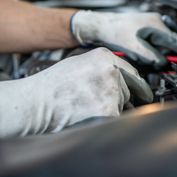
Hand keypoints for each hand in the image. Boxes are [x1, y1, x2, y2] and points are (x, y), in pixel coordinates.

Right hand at [0, 48, 152, 138]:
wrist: (35, 102)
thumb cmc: (51, 86)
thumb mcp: (79, 63)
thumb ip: (102, 67)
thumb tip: (120, 77)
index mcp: (105, 57)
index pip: (131, 71)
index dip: (133, 83)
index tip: (140, 90)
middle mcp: (111, 70)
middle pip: (128, 89)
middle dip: (118, 98)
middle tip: (96, 102)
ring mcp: (112, 90)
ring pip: (123, 104)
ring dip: (111, 109)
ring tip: (86, 107)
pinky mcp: (109, 110)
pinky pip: (116, 117)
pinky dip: (106, 120)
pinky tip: (88, 115)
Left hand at [70, 10, 176, 66]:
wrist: (103, 25)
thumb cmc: (116, 34)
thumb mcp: (136, 50)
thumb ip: (153, 57)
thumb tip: (163, 62)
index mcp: (157, 26)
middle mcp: (158, 21)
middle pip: (175, 39)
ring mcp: (154, 21)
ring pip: (168, 38)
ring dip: (167, 48)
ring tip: (158, 56)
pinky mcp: (149, 23)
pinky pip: (162, 35)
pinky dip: (161, 44)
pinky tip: (153, 50)